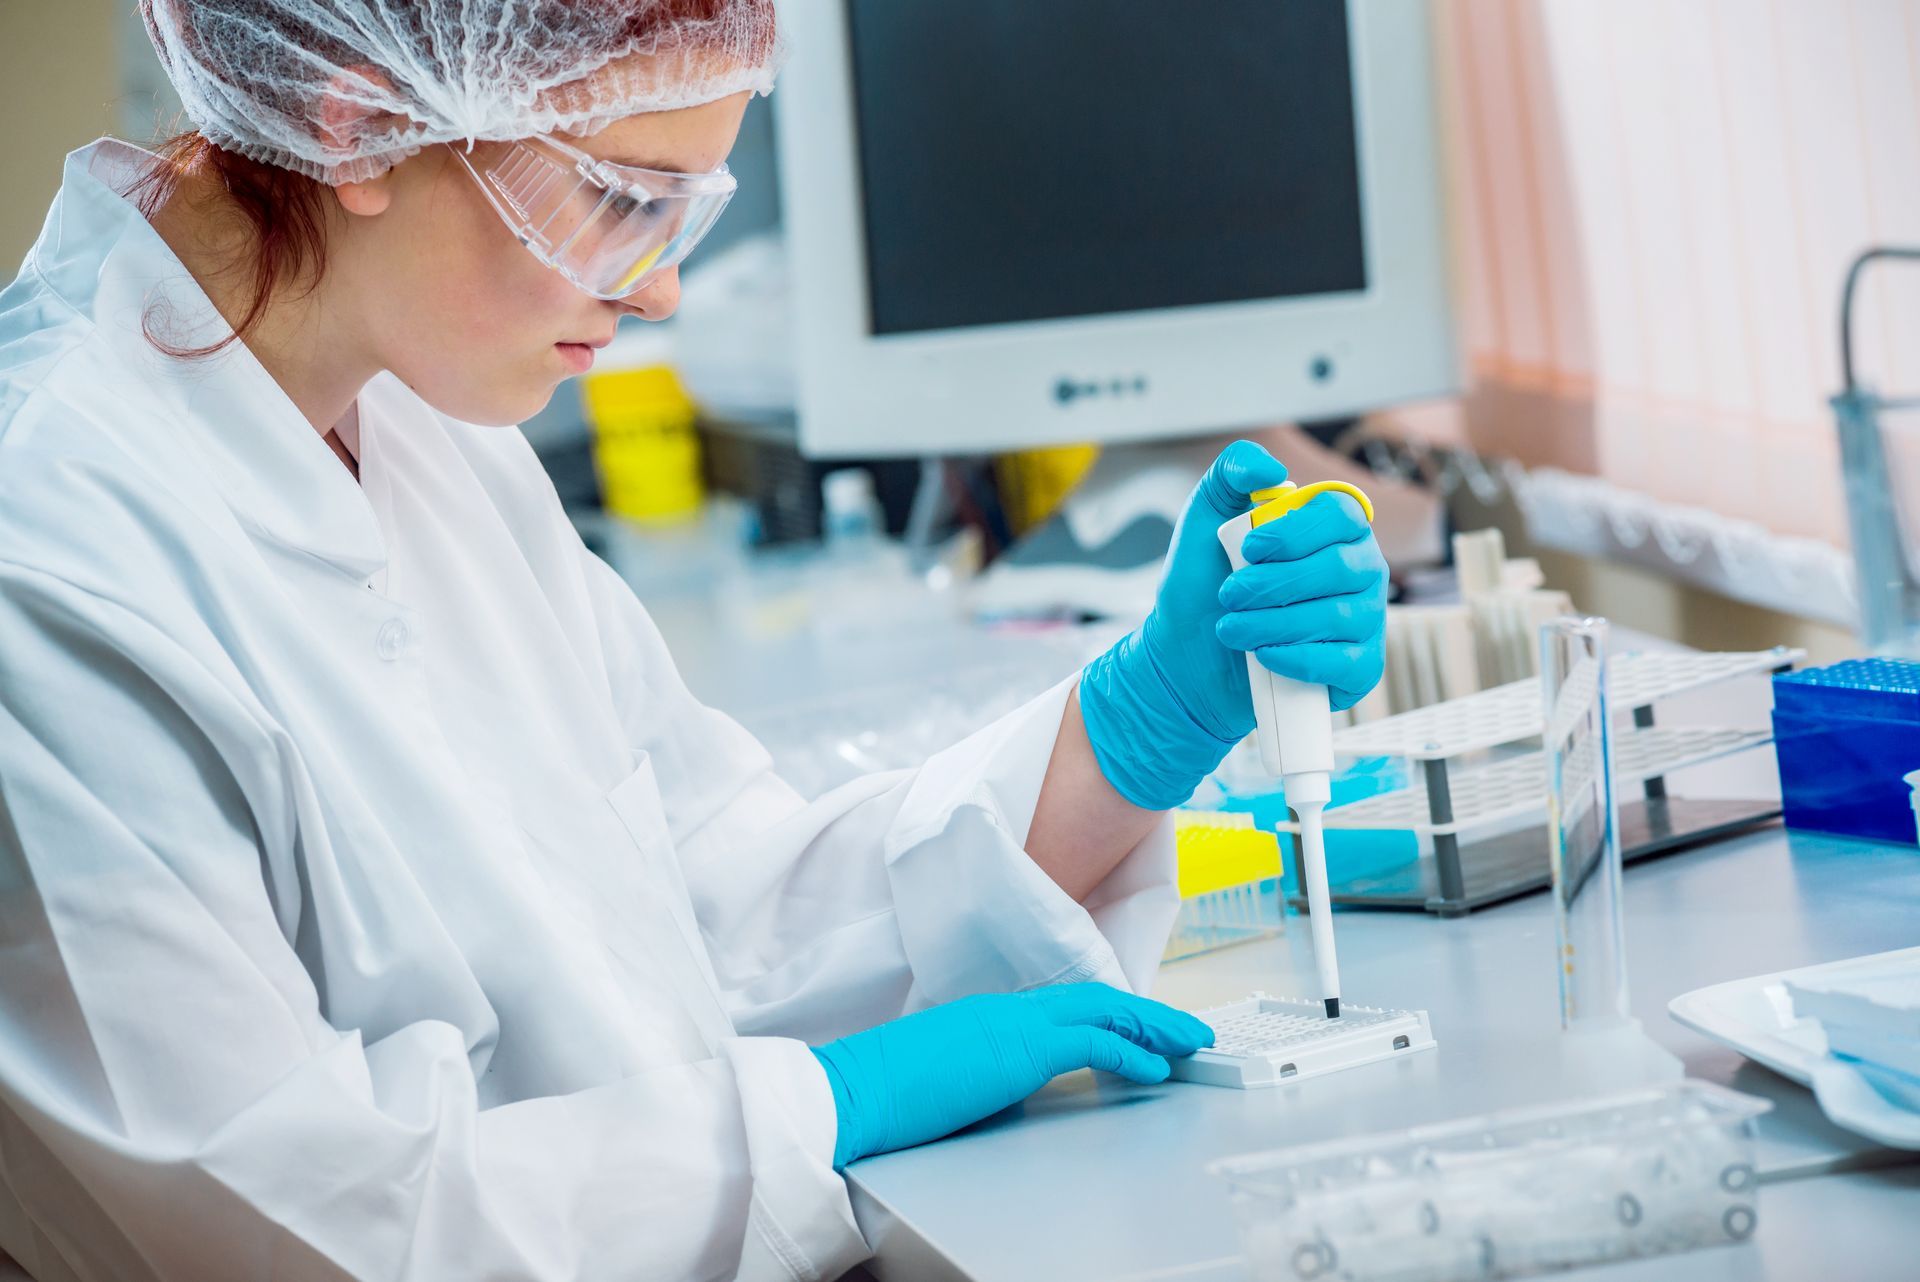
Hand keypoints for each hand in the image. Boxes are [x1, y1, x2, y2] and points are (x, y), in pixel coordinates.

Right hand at [810, 983, 1212, 1167]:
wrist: (854, 1090)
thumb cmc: (888, 1091)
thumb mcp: (949, 1073)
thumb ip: (984, 1070)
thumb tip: (1007, 1088)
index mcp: (992, 1014)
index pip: (1067, 1006)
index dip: (1113, 1015)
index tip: (1145, 1031)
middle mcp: (1009, 1009)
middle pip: (1096, 999)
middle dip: (1148, 1015)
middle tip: (1188, 1031)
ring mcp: (1015, 1023)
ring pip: (1104, 1011)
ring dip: (1152, 1026)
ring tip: (1189, 1042)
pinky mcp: (1020, 1050)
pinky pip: (1092, 1044)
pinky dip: (1130, 1054)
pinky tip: (1155, 1070)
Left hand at [1217, 488, 1387, 710]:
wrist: (1189, 653)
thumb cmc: (1206, 583)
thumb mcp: (1205, 518)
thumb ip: (1231, 472)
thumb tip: (1270, 469)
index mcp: (1334, 527)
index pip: (1342, 512)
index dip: (1296, 530)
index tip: (1250, 547)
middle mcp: (1360, 568)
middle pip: (1340, 566)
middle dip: (1273, 583)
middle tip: (1229, 594)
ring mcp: (1366, 618)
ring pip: (1337, 616)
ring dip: (1273, 624)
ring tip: (1231, 628)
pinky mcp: (1360, 667)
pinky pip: (1345, 663)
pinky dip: (1297, 659)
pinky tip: (1264, 655)